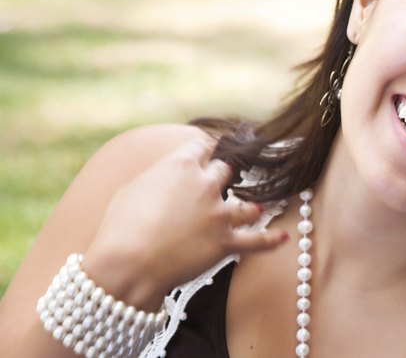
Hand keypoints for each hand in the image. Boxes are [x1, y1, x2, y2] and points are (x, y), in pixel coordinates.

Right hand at [81, 137, 287, 309]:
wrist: (127, 264)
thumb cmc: (118, 228)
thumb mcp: (130, 189)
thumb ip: (154, 178)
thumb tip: (163, 179)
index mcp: (180, 166)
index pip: (202, 145)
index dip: (205, 148)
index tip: (208, 149)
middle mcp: (205, 185)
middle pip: (225, 171)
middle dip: (221, 176)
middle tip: (221, 180)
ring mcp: (219, 214)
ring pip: (247, 203)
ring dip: (248, 205)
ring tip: (252, 207)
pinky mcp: (226, 242)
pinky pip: (258, 241)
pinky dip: (271, 240)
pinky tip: (282, 237)